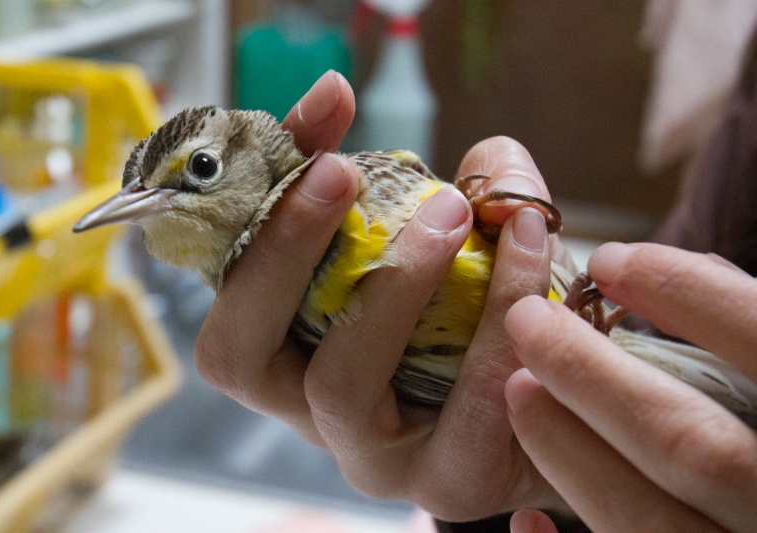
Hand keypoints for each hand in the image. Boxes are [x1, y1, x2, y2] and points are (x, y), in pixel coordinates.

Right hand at [194, 70, 569, 518]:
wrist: (553, 398)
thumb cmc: (466, 316)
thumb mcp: (425, 236)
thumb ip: (397, 177)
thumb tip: (370, 108)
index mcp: (283, 349)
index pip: (229, 287)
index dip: (257, 204)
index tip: (322, 115)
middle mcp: (306, 410)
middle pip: (240, 354)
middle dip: (284, 250)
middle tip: (346, 171)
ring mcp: (372, 455)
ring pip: (341, 384)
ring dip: (395, 283)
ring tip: (454, 210)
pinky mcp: (448, 482)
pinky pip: (463, 409)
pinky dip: (497, 318)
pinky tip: (531, 254)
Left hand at [505, 243, 756, 531]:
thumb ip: (755, 333)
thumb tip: (699, 271)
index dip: (688, 295)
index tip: (610, 260)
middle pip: (691, 446)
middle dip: (592, 376)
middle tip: (528, 320)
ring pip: (647, 519)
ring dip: (569, 451)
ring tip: (519, 390)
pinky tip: (527, 519)